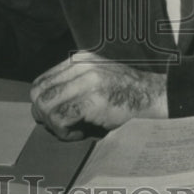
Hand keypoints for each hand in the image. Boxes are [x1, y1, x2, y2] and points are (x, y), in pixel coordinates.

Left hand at [30, 51, 167, 139]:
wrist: (155, 98)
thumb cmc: (126, 96)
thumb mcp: (96, 79)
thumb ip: (73, 84)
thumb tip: (44, 106)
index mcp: (79, 59)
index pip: (42, 81)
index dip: (42, 104)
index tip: (56, 118)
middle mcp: (80, 65)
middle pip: (39, 93)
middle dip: (43, 116)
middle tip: (60, 127)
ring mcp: (87, 80)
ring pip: (46, 106)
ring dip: (54, 125)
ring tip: (72, 131)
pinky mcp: (93, 98)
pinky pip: (61, 118)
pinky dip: (65, 132)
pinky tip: (80, 134)